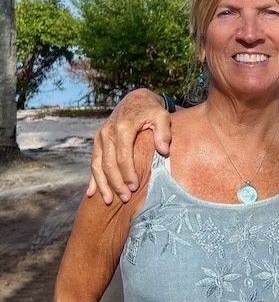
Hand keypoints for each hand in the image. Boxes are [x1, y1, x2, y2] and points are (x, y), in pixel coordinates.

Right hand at [88, 89, 171, 203]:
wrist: (136, 100)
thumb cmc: (151, 111)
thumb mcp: (162, 116)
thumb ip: (164, 132)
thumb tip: (163, 151)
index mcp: (123, 127)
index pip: (123, 156)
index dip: (128, 174)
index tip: (135, 187)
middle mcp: (107, 132)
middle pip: (108, 163)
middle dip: (116, 183)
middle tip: (125, 198)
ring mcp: (100, 136)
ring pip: (97, 165)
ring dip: (102, 184)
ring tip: (108, 201)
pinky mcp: (98, 140)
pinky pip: (93, 162)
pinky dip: (92, 178)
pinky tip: (91, 193)